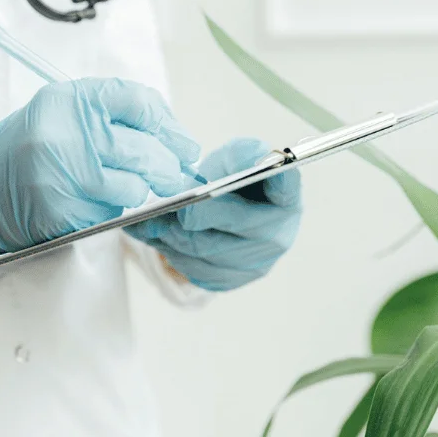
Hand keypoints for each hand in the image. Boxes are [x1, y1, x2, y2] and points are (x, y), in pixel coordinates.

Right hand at [0, 78, 199, 255]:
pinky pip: (111, 211)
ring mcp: (64, 175)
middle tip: (176, 172)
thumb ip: (110, 113)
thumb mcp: (62, 111)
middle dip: (168, 165)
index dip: (169, 125)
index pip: (138, 102)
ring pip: (133, 186)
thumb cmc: (27, 147)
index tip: (185, 143)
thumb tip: (171, 133)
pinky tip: (94, 199)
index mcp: (68, 100)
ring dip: (138, 189)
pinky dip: (114, 207)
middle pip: (144, 149)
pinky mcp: (64, 212)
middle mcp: (67, 133)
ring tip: (121, 184)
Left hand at [127, 138, 301, 290]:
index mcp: (286, 197)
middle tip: (164, 206)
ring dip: (174, 236)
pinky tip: (159, 236)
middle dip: (192, 217)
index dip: (272, 179)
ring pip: (205, 253)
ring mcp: (257, 264)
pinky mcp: (231, 280)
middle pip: (233, 227)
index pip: (285, 187)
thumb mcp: (235, 157)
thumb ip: (241, 155)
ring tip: (151, 221)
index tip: (250, 169)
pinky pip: (195, 271)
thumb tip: (248, 161)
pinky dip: (172, 253)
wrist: (223, 207)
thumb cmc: (232, 179)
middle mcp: (279, 235)